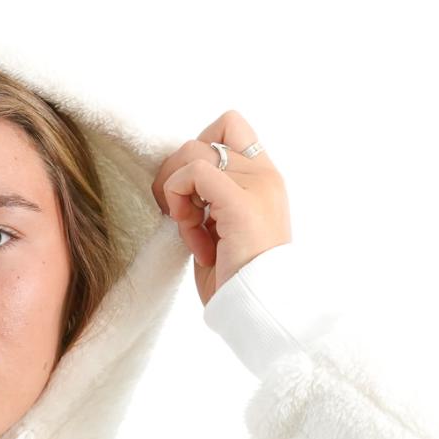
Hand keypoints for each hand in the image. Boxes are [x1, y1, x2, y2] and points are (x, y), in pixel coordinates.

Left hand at [151, 111, 291, 306]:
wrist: (259, 310)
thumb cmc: (236, 282)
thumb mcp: (219, 232)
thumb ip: (207, 202)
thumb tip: (174, 184)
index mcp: (263, 180)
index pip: (228, 128)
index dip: (196, 154)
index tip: (192, 199)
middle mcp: (264, 175)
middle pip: (203, 137)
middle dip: (178, 176)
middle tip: (183, 218)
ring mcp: (257, 185)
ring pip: (192, 151)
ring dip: (178, 192)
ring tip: (192, 231)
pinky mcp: (241, 201)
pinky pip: (194, 171)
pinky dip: (179, 199)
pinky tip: (192, 235)